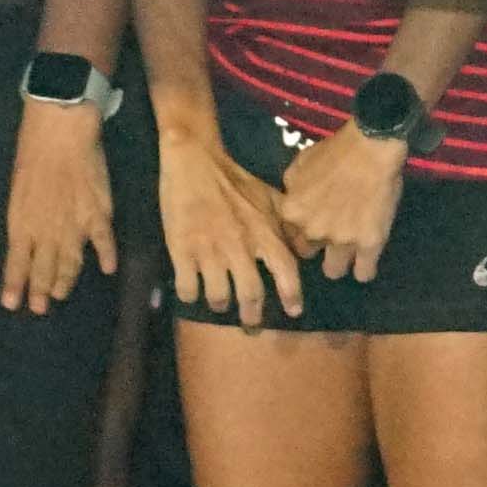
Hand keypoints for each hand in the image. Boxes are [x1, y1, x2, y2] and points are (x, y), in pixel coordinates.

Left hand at [0, 95, 111, 313]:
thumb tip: (25, 239)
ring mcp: (74, 227)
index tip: (12, 304)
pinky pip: (103, 243)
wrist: (60, 134)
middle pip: (44, 269)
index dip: (15, 285)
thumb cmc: (32, 154)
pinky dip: (106, 257)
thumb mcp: (17, 191)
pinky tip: (107, 269)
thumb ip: (23, 219)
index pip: (17, 263)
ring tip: (61, 295)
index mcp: (23, 225)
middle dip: (40, 291)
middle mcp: (47, 233)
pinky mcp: (98, 216)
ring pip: (71, 263)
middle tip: (39, 308)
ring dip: (65, 281)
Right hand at [159, 121, 310, 327]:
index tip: (293, 311)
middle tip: (251, 325)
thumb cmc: (235, 180)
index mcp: (263, 233)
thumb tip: (305, 249)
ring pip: (218, 297)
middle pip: (251, 294)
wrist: (195, 161)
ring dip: (219, 306)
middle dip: (252, 316)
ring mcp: (209, 251)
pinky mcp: (182, 251)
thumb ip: (288, 223)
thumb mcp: (269, 196)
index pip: (286, 272)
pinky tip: (191, 291)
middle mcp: (240, 247)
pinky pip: (187, 288)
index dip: (291, 295)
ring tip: (219, 304)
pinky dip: (189, 296)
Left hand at [278, 122, 409, 278]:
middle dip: (316, 246)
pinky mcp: (369, 244)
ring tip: (347, 255)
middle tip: (329, 234)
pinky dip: (364, 270)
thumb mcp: (299, 164)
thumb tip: (292, 200)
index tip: (308, 227)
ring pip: (334, 270)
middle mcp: (312, 232)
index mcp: (292, 212)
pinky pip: (364, 273)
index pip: (286, 235)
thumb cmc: (335, 151)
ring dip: (338, 263)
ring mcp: (342, 240)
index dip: (298, 231)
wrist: (371, 147)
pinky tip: (365, 264)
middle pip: (308, 254)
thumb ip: (292, 188)